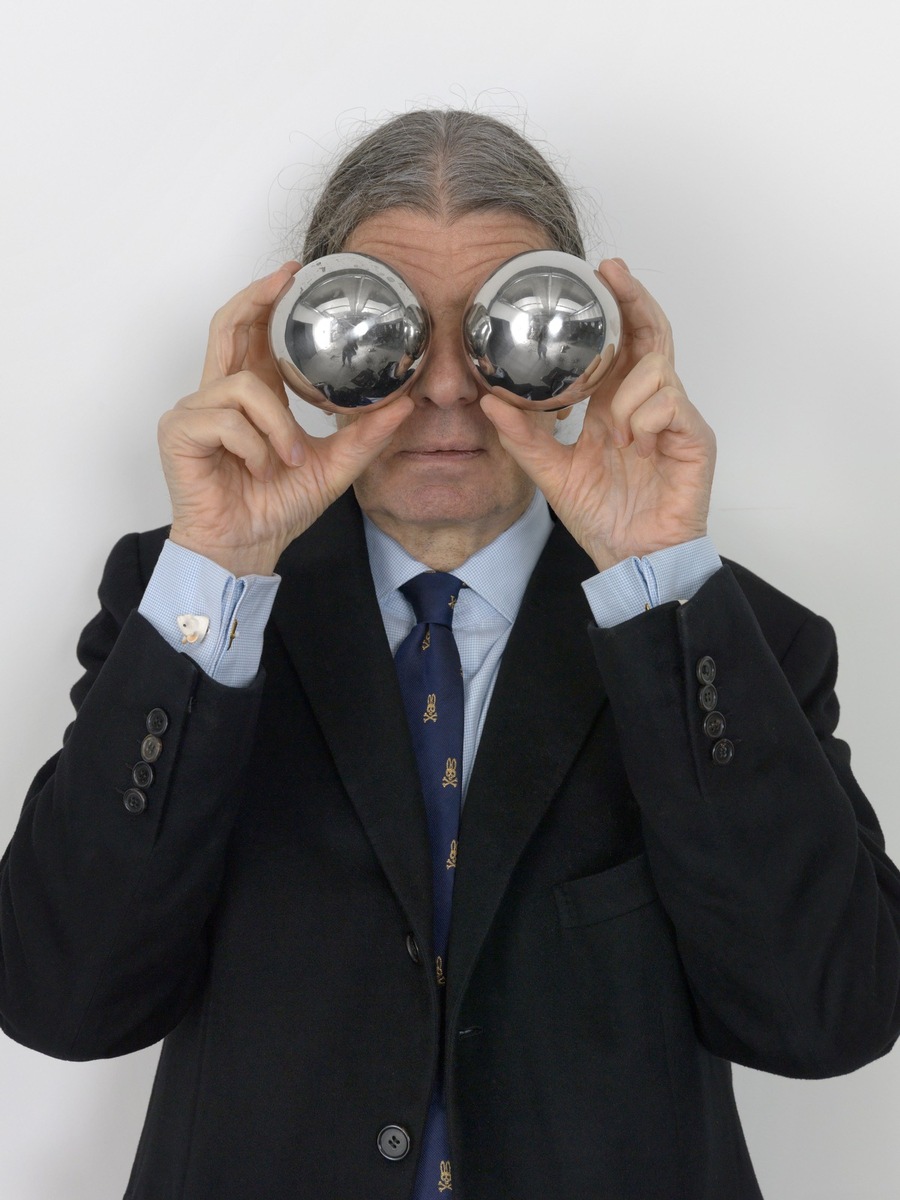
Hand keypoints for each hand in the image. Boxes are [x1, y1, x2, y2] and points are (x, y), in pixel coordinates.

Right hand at [158, 264, 412, 575]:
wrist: (243, 550)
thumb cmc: (274, 509)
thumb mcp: (332, 469)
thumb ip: (365, 437)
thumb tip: (406, 406)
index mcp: (252, 397)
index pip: (252, 333)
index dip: (266, 299)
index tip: (292, 275)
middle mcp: (219, 395)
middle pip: (227, 326)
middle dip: (255, 298)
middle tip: (284, 281)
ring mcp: (194, 411)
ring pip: (244, 385)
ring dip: (277, 424)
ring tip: (289, 458)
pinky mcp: (180, 432)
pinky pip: (227, 421)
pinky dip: (255, 447)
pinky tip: (259, 470)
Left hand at [480, 259, 714, 571]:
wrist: (633, 559)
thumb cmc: (603, 516)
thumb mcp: (552, 474)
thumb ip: (523, 438)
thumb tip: (489, 402)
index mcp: (617, 405)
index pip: (623, 343)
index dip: (617, 306)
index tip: (600, 271)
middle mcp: (649, 404)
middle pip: (652, 334)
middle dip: (635, 300)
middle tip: (615, 273)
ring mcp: (676, 420)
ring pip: (657, 369)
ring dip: (628, 394)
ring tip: (618, 435)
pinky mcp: (695, 440)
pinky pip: (672, 404)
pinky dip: (647, 416)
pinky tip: (636, 442)